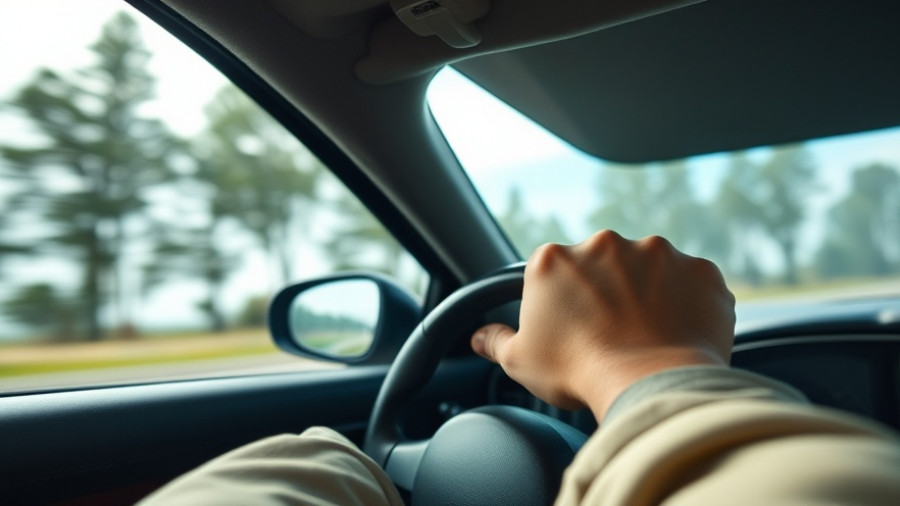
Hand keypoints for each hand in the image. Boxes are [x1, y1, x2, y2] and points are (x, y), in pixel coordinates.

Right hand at [471, 231, 734, 420]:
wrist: (651, 385)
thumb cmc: (578, 372)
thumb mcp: (520, 360)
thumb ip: (496, 340)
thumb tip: (479, 336)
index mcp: (555, 259)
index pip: (555, 272)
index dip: (564, 303)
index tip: (574, 328)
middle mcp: (605, 243)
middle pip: (603, 265)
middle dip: (608, 293)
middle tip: (611, 335)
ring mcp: (658, 253)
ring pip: (650, 270)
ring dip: (649, 294)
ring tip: (647, 338)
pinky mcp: (700, 270)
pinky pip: (692, 284)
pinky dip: (688, 304)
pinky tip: (677, 335)